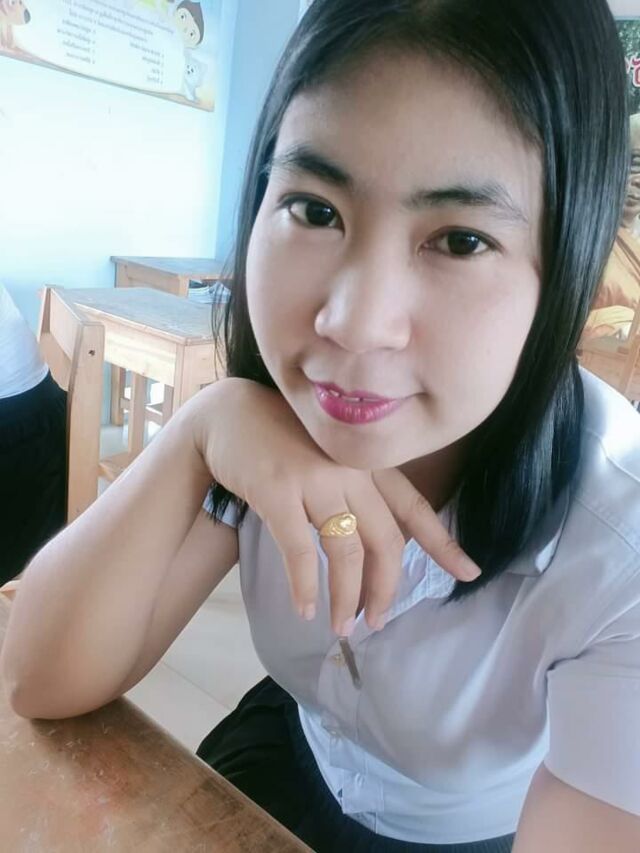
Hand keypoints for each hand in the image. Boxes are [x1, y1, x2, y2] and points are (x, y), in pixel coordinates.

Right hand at [191, 379, 480, 635]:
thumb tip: (380, 542)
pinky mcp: (278, 491)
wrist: (230, 414)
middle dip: (385, 588)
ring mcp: (315, 478)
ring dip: (347, 597)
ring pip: (347, 551)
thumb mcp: (332, 456)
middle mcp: (351, 469)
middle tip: (376, 621)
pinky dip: (305, 586)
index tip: (469, 573)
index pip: (414, 507)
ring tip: (340, 626)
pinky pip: (299, 550)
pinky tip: (305, 608)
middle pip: (385, 540)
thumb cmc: (283, 438)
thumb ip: (359, 488)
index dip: (442, 544)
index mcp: (369, 462)